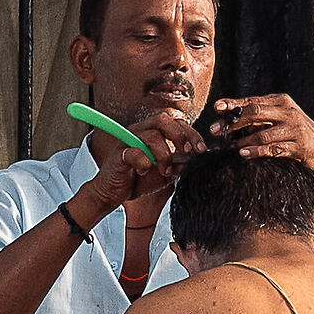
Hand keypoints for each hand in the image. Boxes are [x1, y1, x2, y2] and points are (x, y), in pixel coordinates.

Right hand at [78, 98, 205, 216]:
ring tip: (164, 171)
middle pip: (162, 119)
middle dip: (179, 135)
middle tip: (186, 153)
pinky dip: (144, 164)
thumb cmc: (138, 180)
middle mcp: (139, 131)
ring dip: (164, 156)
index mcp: (152, 132)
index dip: (191, 133)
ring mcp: (127, 141)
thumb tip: (192, 158)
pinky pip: (135, 153)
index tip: (201, 149)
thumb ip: (178, 164)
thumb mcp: (164, 173)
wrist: (112, 194)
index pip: (175, 122)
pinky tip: (143, 172)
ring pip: (151, 136)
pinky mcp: (118, 155)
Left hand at [204, 93, 313, 176]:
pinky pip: (273, 149)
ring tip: (229, 146)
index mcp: (281, 101)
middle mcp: (288, 111)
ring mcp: (294, 128)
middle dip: (233, 122)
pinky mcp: (298, 146)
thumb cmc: (294, 131)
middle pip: (255, 113)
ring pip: (263, 134)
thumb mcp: (279, 117)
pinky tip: (243, 154)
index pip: (252, 101)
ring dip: (243, 141)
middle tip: (216, 130)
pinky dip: (256, 152)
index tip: (217, 107)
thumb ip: (260, 116)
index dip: (233, 104)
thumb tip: (229, 119)